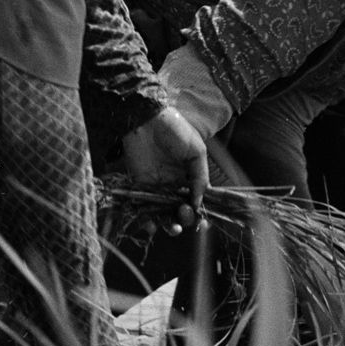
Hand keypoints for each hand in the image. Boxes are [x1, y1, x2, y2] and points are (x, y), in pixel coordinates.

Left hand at [119, 107, 208, 232]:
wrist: (147, 119)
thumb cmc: (175, 130)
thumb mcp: (196, 151)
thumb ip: (200, 177)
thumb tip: (200, 202)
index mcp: (190, 177)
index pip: (198, 201)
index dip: (201, 213)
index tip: (204, 222)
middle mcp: (175, 185)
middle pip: (182, 211)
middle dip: (186, 218)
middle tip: (185, 211)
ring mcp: (157, 187)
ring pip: (165, 214)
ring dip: (170, 224)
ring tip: (173, 226)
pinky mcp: (140, 186)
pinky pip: (144, 208)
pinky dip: (148, 220)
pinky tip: (152, 225)